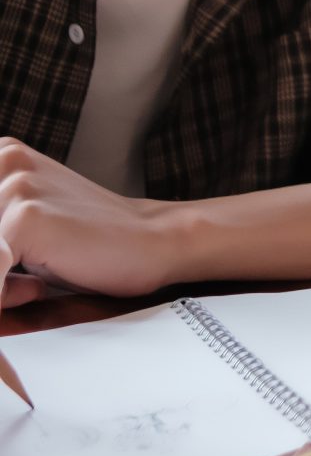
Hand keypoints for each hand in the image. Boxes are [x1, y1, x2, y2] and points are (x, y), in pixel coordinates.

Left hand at [0, 141, 178, 307]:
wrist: (151, 241)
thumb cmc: (86, 243)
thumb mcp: (21, 227)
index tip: (8, 261)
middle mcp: (1, 160)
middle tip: (20, 281)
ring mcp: (13, 185)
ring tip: (29, 283)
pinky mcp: (24, 217)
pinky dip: (2, 295)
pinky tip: (33, 288)